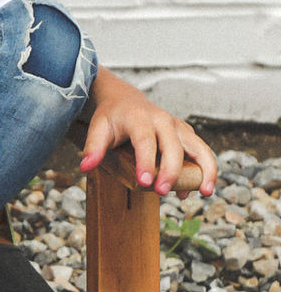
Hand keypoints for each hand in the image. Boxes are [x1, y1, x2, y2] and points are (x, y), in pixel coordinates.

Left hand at [79, 69, 216, 196]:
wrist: (125, 99)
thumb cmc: (112, 117)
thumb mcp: (98, 128)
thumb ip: (93, 147)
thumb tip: (84, 167)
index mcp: (139, 118)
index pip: (145, 141)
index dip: (146, 162)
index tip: (145, 182)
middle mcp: (163, 121)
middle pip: (173, 146)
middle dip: (170, 171)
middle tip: (161, 192)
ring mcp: (177, 127)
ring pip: (198, 147)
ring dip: (205, 169)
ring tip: (204, 192)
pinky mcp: (186, 134)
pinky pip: (202, 151)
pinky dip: (205, 169)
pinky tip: (199, 189)